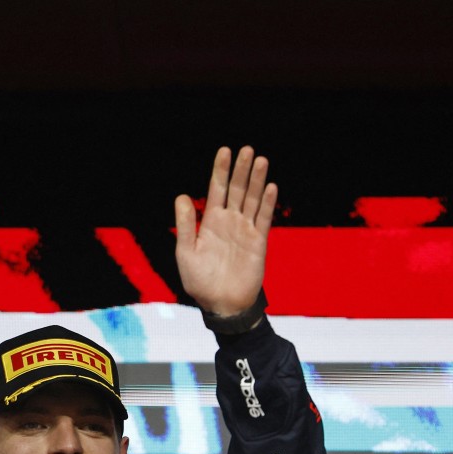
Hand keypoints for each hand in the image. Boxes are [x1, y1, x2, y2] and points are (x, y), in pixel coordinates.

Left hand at [174, 146, 277, 315]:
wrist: (221, 304)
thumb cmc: (200, 281)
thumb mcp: (186, 251)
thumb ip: (186, 224)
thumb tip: (182, 196)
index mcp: (211, 221)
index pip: (216, 189)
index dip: (220, 171)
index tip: (225, 151)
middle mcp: (229, 221)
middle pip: (236, 190)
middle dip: (241, 170)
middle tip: (247, 149)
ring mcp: (245, 230)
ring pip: (252, 200)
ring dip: (256, 180)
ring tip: (260, 160)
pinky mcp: (258, 242)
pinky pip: (263, 219)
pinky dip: (267, 203)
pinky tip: (270, 187)